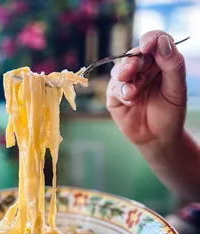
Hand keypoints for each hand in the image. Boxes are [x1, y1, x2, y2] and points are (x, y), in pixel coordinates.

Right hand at [106, 30, 186, 146]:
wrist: (157, 137)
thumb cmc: (170, 112)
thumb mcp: (177, 88)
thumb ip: (172, 64)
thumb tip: (162, 42)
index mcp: (160, 63)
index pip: (155, 42)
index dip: (150, 39)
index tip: (148, 45)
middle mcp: (142, 69)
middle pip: (133, 55)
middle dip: (132, 63)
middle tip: (132, 71)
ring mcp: (126, 81)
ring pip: (119, 70)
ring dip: (125, 79)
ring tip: (132, 94)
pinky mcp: (114, 94)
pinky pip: (113, 86)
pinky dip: (120, 92)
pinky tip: (130, 101)